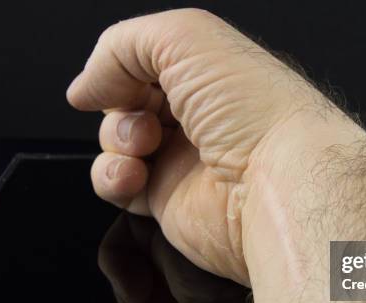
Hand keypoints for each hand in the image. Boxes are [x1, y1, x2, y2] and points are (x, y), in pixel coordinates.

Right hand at [67, 9, 351, 285]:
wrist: (279, 185)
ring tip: (142, 144)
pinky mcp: (170, 201)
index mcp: (213, 74)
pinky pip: (119, 187)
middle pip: (129, 101)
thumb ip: (123, 46)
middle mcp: (201, 117)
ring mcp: (184, 161)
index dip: (125, 66)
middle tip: (143, 112)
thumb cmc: (254, 111)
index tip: (114, 75)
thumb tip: (86, 86)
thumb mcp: (185, 38)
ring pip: (118, 143)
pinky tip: (130, 174)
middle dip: (120, 101)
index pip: (150, 62)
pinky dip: (111, 177)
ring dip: (115, 138)